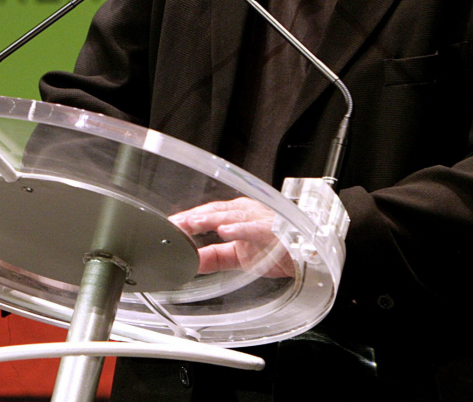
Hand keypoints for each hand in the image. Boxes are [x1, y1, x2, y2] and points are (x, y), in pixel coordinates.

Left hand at [171, 198, 294, 278]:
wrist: (306, 256)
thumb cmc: (275, 250)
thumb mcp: (238, 257)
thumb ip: (214, 257)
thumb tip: (190, 261)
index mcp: (238, 216)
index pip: (207, 213)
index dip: (187, 220)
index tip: (167, 227)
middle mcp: (246, 213)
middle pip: (214, 211)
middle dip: (192, 218)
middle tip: (172, 225)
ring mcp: (259, 219)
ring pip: (231, 216)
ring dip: (210, 219)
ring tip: (192, 223)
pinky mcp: (271, 230)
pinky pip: (253, 228)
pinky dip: (239, 228)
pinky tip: (225, 231)